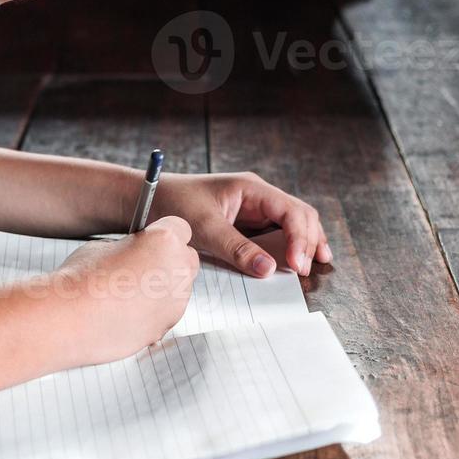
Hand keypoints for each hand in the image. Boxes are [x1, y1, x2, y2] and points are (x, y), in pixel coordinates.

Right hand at [49, 216, 198, 364]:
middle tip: (139, 264)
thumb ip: (128, 248)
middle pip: (185, 259)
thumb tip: (130, 255)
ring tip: (125, 294)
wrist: (70, 319)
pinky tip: (123, 313)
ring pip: (177, 290)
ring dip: (160, 289)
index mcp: (165, 241)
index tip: (149, 239)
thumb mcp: (103, 247)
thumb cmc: (83, 279)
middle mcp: (178, 271)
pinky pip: (164, 315)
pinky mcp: (164, 328)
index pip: (180, 228)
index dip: (162, 234)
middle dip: (169, 260)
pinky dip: (151, 313)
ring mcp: (175, 303)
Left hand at [149, 172, 331, 277]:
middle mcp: (257, 196)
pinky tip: (294, 262)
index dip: (301, 238)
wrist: (146, 198)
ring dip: (304, 243)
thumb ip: (237, 249)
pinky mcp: (244, 223)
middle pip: (299, 215)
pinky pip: (273, 234)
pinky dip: (287, 247)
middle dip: (309, 241)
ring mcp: (253, 209)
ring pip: (291, 223)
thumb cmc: (172, 203)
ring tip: (313, 265)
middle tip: (307, 270)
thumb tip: (269, 270)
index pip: (291, 211)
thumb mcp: (204, 228)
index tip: (298, 265)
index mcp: (251, 188)